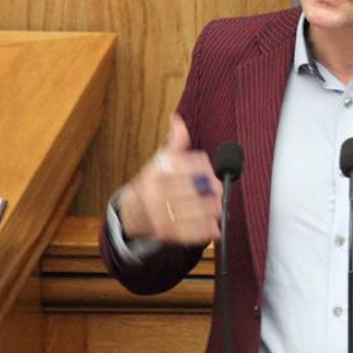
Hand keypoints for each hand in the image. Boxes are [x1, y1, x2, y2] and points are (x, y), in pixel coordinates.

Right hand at [119, 113, 222, 245]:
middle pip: (188, 190)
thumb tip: (177, 120)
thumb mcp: (162, 159)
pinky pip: (185, 232)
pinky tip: (214, 229)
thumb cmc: (154, 181)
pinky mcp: (163, 231)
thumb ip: (175, 141)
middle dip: (208, 191)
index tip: (212, 170)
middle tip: (221, 192)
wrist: (131, 210)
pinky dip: (202, 232)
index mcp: (155, 171)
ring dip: (208, 211)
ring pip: (189, 212)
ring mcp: (157, 213)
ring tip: (220, 209)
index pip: (182, 165)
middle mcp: (154, 191)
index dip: (201, 167)